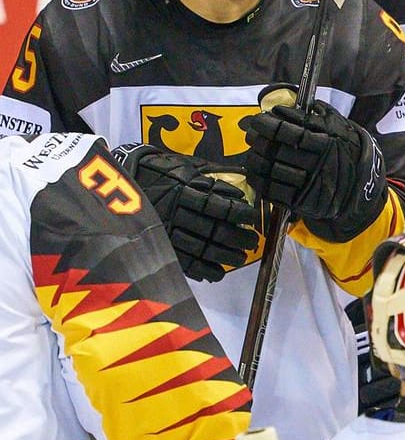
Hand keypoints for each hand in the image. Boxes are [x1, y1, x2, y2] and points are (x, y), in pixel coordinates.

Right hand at [113, 144, 259, 280]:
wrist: (116, 180)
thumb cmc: (159, 171)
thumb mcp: (186, 166)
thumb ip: (212, 175)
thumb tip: (243, 181)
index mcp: (186, 190)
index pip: (221, 206)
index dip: (240, 214)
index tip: (253, 218)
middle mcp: (177, 212)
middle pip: (214, 230)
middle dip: (237, 239)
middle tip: (251, 242)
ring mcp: (165, 231)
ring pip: (200, 249)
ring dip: (224, 257)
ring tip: (239, 259)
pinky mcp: (157, 244)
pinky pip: (181, 261)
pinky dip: (201, 270)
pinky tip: (216, 273)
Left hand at [239, 95, 387, 242]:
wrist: (362, 180)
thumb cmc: (345, 148)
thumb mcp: (337, 125)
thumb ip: (312, 115)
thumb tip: (282, 106)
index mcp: (326, 142)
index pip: (289, 131)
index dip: (269, 124)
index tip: (259, 120)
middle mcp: (317, 163)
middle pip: (276, 151)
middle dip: (258, 141)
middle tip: (252, 135)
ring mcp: (309, 184)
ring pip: (271, 171)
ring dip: (255, 160)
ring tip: (253, 153)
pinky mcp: (302, 201)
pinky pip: (273, 192)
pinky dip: (259, 181)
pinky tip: (256, 173)